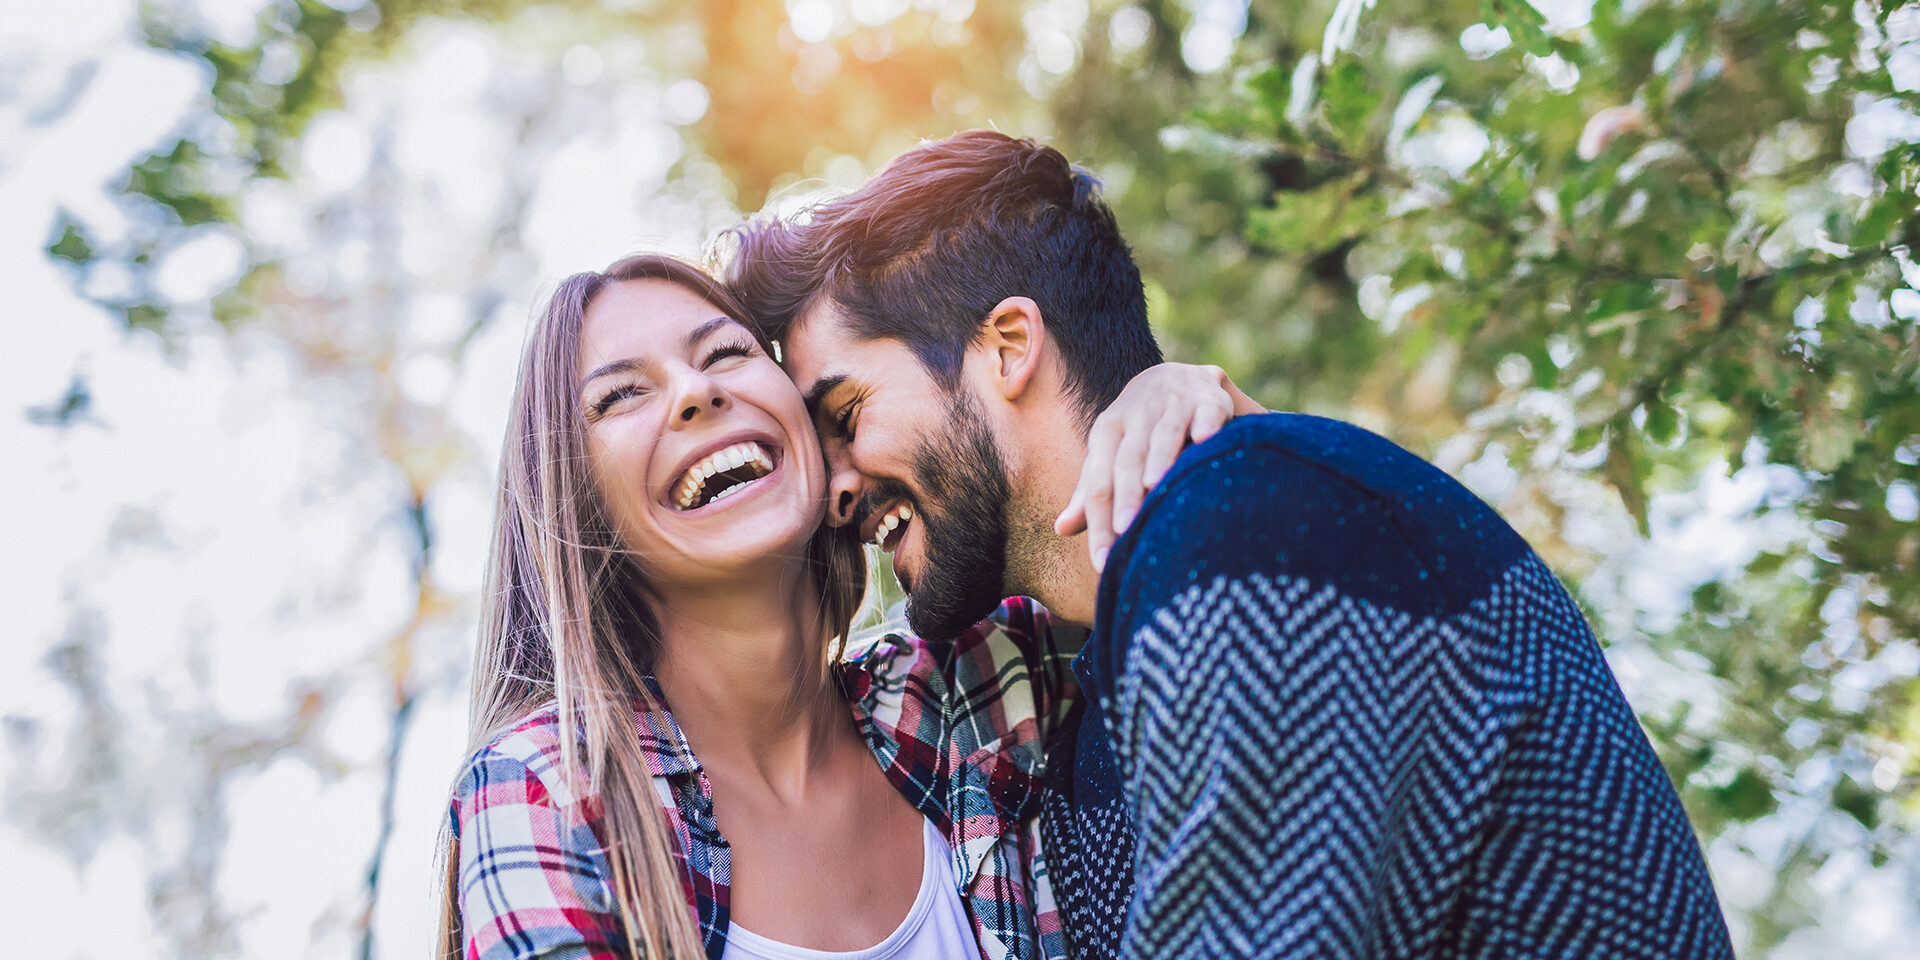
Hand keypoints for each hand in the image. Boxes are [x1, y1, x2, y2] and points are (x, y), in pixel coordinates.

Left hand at [1056, 362, 1253, 572]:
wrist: (1176, 378)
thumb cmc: (1138, 431)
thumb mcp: (1110, 454)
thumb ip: (1091, 492)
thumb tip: (1061, 529)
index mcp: (1107, 431)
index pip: (1098, 481)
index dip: (1099, 521)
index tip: (1104, 560)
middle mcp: (1136, 415)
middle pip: (1127, 458)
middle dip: (1126, 494)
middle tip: (1126, 530)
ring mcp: (1173, 405)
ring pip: (1163, 433)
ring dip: (1159, 458)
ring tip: (1155, 487)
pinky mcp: (1208, 400)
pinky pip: (1206, 411)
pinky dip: (1206, 423)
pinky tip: (1204, 440)